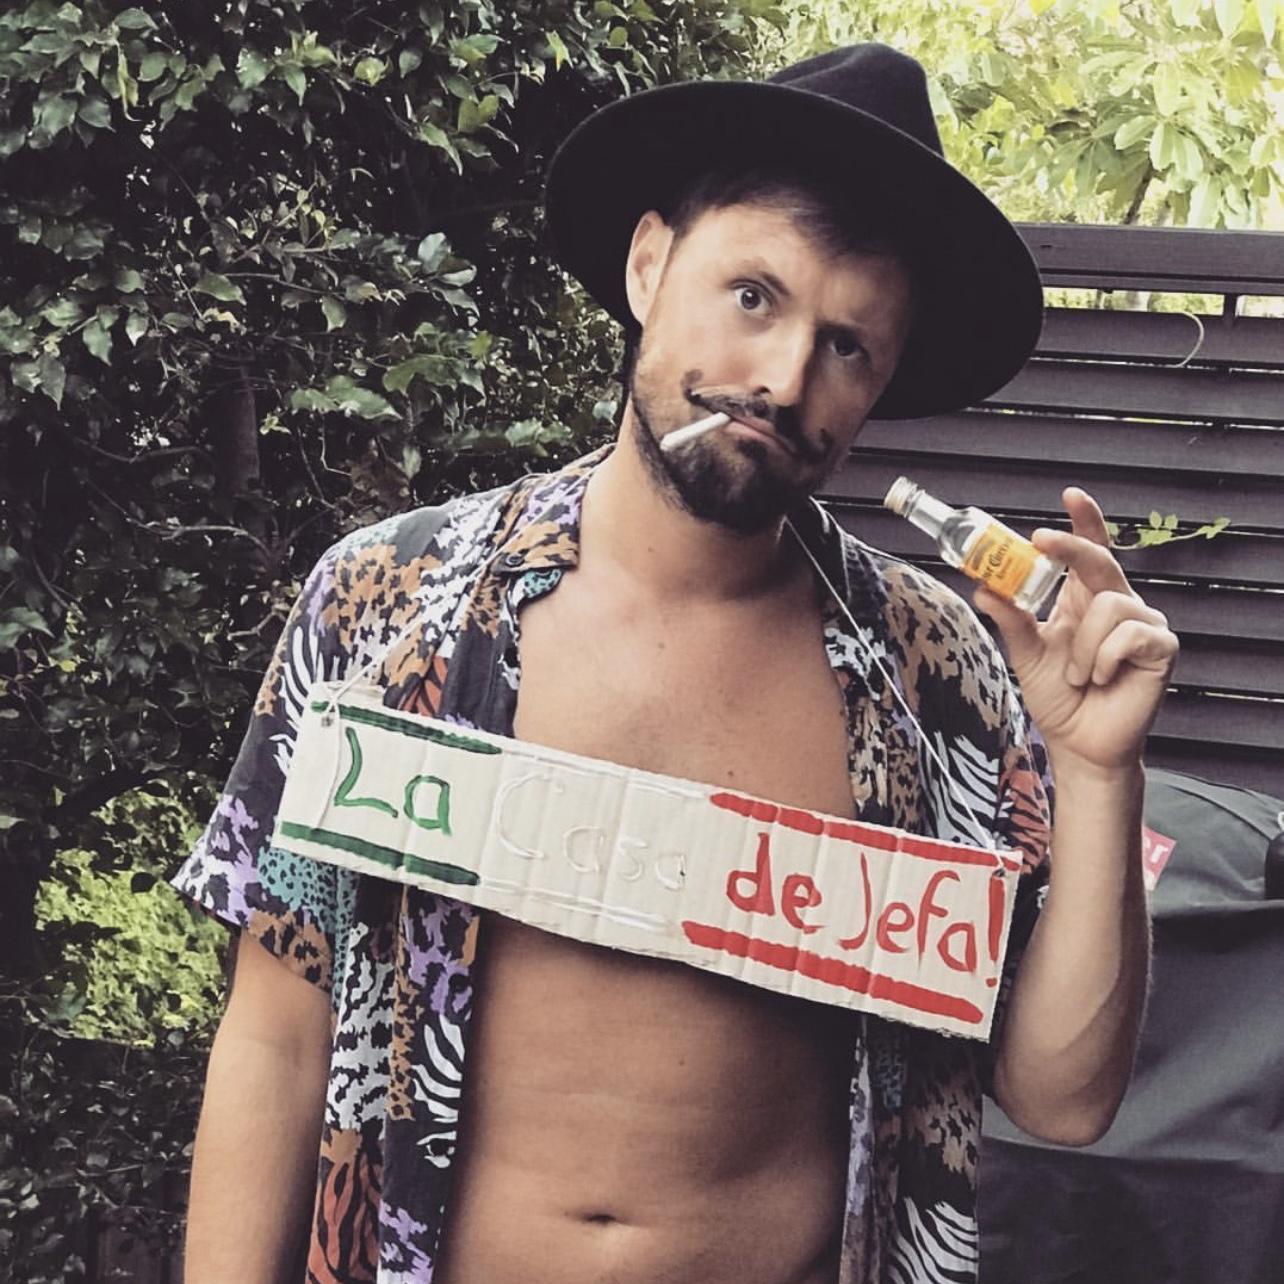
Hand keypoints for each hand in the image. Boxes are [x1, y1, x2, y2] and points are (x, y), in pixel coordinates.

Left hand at [974, 488, 1178, 773]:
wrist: (1080, 744)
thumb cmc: (1059, 698)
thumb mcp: (1026, 655)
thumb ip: (1010, 620)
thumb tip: (982, 588)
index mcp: (1084, 600)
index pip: (1089, 551)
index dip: (1085, 521)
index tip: (1070, 495)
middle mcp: (1117, 603)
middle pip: (1099, 560)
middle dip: (1070, 546)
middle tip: (1041, 539)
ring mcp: (1144, 623)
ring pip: (1108, 604)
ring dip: (1082, 646)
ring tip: (1079, 675)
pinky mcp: (1162, 646)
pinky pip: (1127, 634)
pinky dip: (1103, 659)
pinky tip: (1103, 680)